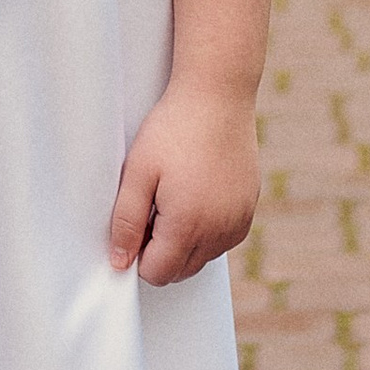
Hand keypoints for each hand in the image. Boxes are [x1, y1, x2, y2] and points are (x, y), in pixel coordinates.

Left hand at [107, 79, 261, 281]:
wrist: (217, 96)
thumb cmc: (174, 128)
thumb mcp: (138, 173)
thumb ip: (126, 222)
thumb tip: (120, 262)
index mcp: (188, 225)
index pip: (157, 273)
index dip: (139, 253)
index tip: (137, 221)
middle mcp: (219, 231)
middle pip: (181, 271)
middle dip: (161, 250)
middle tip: (153, 206)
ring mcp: (238, 221)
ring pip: (203, 257)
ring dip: (184, 241)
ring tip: (174, 196)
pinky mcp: (249, 209)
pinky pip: (223, 240)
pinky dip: (207, 230)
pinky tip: (196, 195)